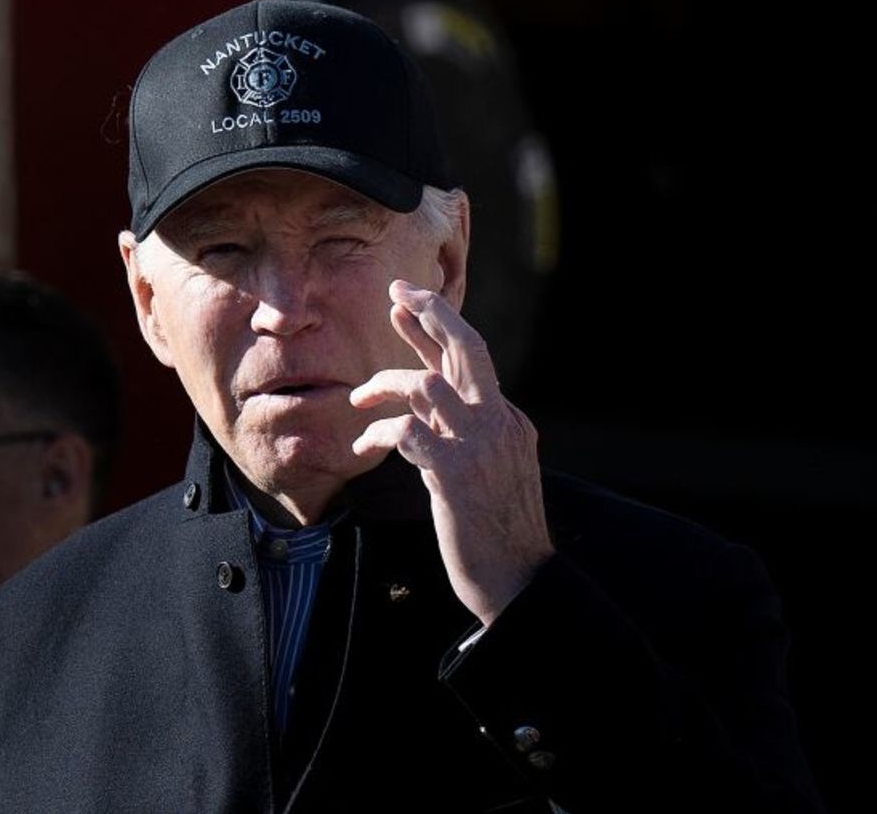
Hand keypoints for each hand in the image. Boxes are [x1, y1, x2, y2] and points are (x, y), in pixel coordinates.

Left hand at [351, 280, 553, 624]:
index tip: (408, 302)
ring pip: (427, 384)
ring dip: (384, 383)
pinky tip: (362, 446)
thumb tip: (436, 405)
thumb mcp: (493, 471)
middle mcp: (498, 423)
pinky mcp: (454, 474)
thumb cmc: (498, 532)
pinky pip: (406, 430)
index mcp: (508, 421)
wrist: (519, 582)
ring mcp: (478, 446)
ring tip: (357, 399)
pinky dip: (378, 430)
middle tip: (396, 293)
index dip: (437, 327)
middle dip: (431, 313)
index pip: (470, 360)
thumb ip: (471, 434)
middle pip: (466, 348)